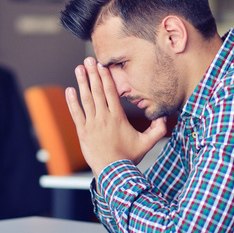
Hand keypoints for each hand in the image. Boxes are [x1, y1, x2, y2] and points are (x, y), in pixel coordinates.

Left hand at [65, 57, 166, 176]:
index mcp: (118, 117)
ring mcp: (92, 124)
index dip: (106, 77)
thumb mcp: (146, 143)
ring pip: (86, 99)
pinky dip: (72, 102)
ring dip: (82, 83)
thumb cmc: (129, 158)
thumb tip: (165, 118)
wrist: (114, 172)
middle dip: (92, 74)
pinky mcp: (83, 132)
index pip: (111, 92)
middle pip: (98, 91)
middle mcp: (104, 117)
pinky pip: (76, 114)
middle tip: (88, 60)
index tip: (101, 66)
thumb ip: (157, 130)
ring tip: (79, 69)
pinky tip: (69, 90)